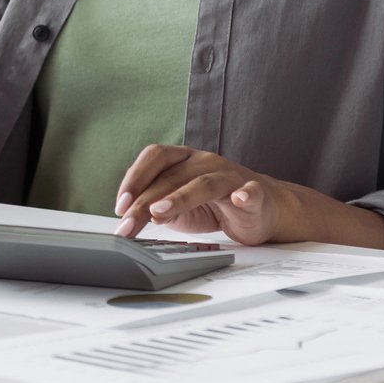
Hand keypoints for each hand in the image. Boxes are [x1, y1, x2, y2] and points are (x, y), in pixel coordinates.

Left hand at [112, 145, 296, 244]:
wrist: (264, 209)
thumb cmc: (217, 205)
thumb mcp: (180, 210)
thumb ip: (159, 209)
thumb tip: (139, 216)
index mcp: (184, 160)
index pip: (154, 158)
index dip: (134, 178)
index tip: (120, 205)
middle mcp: (205, 162)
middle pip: (171, 175)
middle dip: (145, 201)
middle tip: (129, 224)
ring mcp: (230, 176)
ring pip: (203, 182)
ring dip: (179, 197)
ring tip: (160, 212)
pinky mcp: (255, 193)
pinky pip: (250, 191)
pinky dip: (244, 194)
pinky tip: (238, 199)